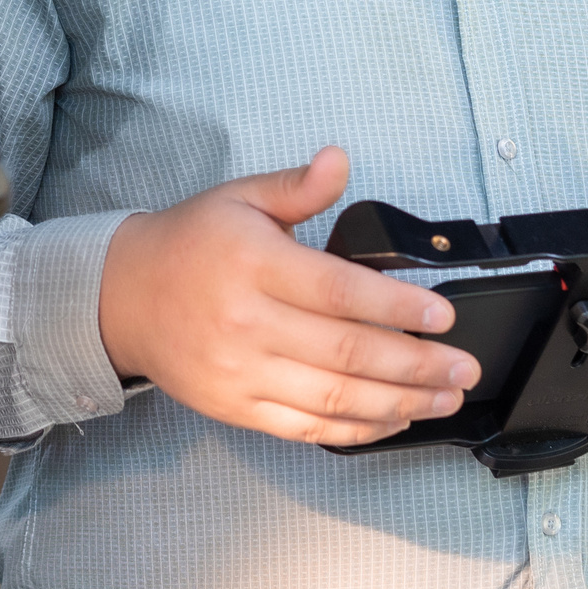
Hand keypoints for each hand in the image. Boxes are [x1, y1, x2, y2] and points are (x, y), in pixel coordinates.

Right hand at [97, 147, 480, 446]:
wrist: (124, 296)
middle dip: (418, 364)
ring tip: (444, 398)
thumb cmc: (189, 244)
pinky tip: (393, 418)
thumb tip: (339, 159)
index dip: (399, 308)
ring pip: (335, 397)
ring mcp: (242, 371)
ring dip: (400, 402)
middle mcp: (248, 322)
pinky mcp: (237, 406)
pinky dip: (357, 429)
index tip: (443, 316)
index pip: (340, 292)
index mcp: (254, 263)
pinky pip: (307, 427)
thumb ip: (297, 187)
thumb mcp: (239, 198)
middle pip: (348, 352)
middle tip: (463, 367)